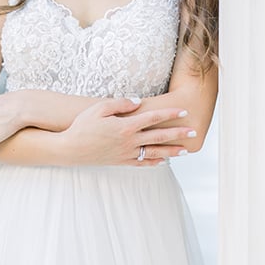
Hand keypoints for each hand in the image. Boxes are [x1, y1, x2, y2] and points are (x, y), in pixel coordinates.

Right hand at [59, 98, 194, 166]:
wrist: (70, 149)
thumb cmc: (83, 125)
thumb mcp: (100, 108)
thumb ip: (121, 103)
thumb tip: (139, 102)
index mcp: (126, 126)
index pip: (153, 118)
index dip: (169, 115)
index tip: (183, 112)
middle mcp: (129, 141)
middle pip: (159, 137)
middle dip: (177, 134)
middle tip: (193, 132)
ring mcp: (126, 154)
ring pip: (154, 153)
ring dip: (171, 151)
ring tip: (185, 150)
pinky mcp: (120, 162)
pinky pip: (141, 163)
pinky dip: (154, 163)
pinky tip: (163, 162)